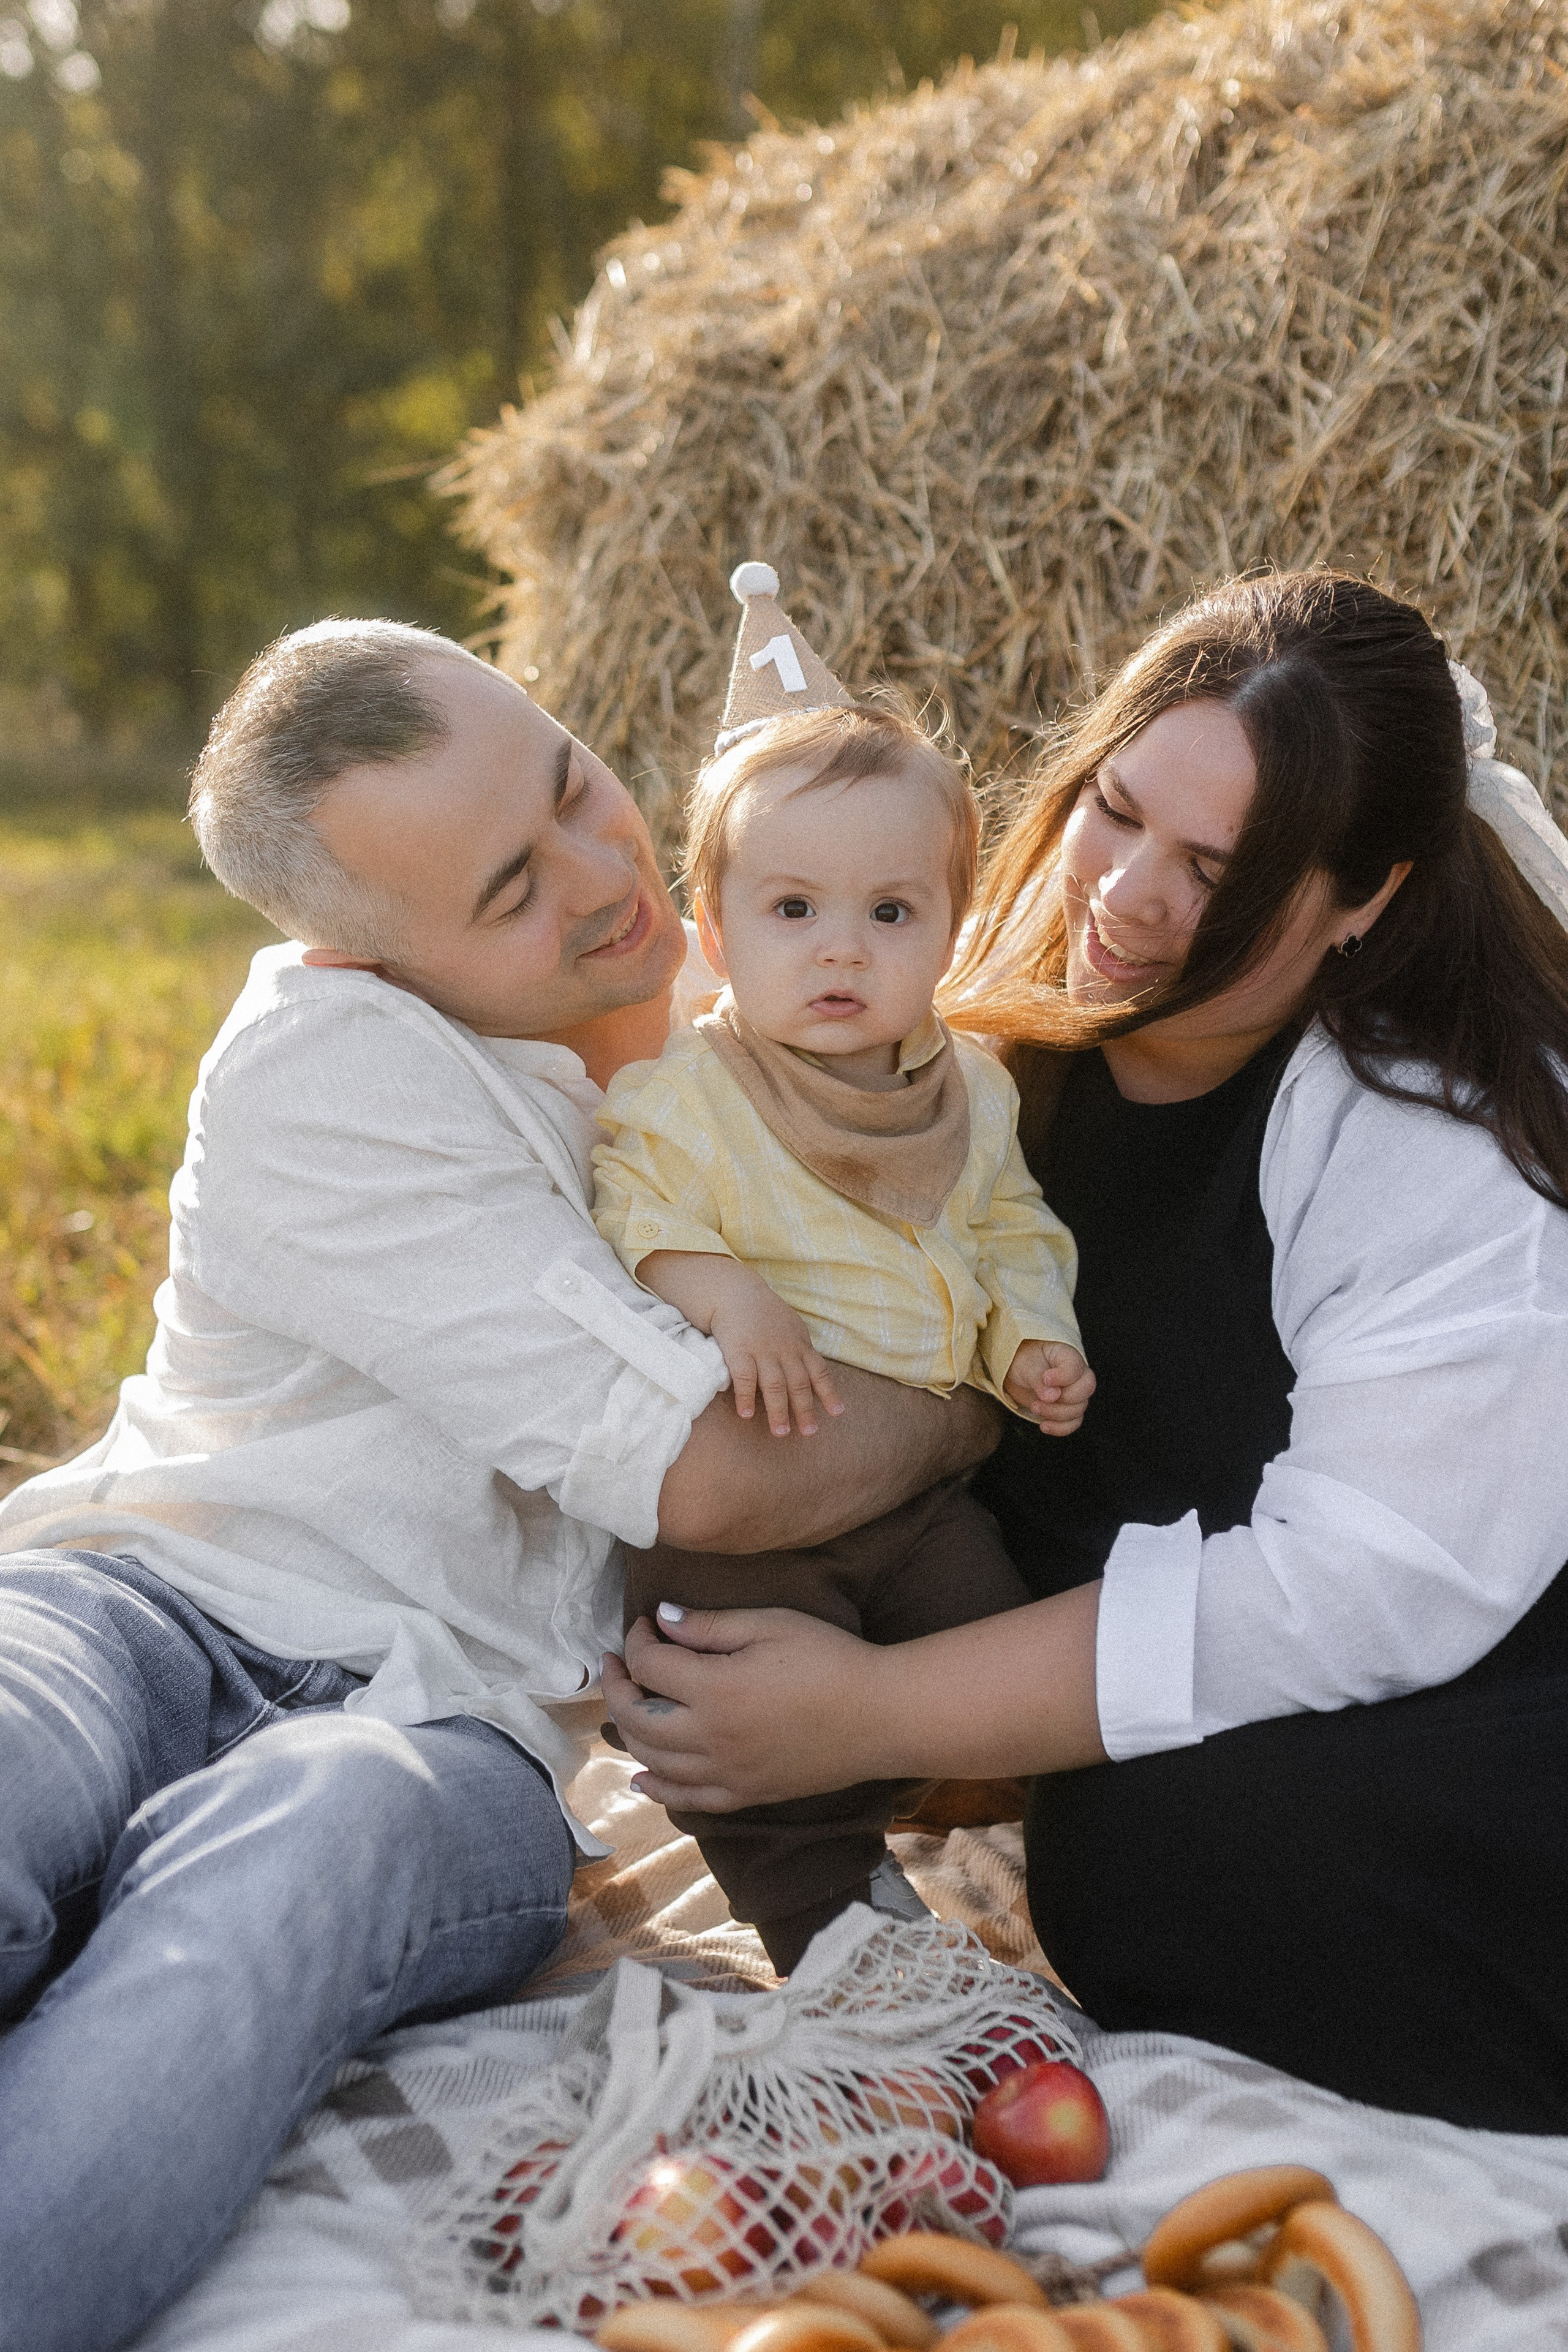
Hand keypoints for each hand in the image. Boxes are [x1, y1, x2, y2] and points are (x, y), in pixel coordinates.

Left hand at [601, 1606, 888, 1809]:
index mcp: (715, 1690)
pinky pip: (685, 1801)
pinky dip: (656, 1788)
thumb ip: (710, 1626)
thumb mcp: (770, 1625)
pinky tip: (642, 1777)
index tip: (645, 1622)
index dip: (637, 1640)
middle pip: (636, 1718)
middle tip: (618, 1662)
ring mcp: (726, 1774)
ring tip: (627, 1704)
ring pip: (652, 1761)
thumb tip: (661, 1620)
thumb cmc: (831, 1659)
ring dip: (628, 1732)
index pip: (649, 1665)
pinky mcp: (745, 1795)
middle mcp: (710, 1739)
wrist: (881, 1716)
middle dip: (617, 1686)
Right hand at [709, 1281, 842, 1437]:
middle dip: (804, 1409)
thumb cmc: (765, 1313)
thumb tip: (814, 1373)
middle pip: (798, 1383)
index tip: (837, 1413)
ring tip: (780, 1432)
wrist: (736, 1292)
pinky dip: (745, 1396)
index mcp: (799, 1345)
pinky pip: (743, 1377)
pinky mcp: (738, 1351)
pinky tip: (747, 1414)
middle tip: (809, 1432)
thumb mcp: (791, 1327)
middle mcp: (784, 1350)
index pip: (818, 1371)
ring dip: (778, 1410)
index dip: (828, 1393)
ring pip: (774, 1385)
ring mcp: (761, 1351)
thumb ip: (801, 1349)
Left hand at [1004, 1340, 1095, 1434]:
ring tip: (1035, 1408)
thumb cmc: (1024, 1362)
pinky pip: (1073, 1423)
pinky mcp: (1069, 1410)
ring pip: (1078, 1409)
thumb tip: (1053, 1397)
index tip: (1045, 1379)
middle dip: (1062, 1399)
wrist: (1018, 1373)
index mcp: (1068, 1356)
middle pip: (1086, 1390)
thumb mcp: (1026, 1366)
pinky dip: (1060, 1428)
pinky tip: (1044, 1426)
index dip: (1063, 1377)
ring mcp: (1076, 1394)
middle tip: (1038, 1400)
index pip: (1076, 1368)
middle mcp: (1078, 1375)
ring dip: (1055, 1414)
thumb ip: (1038, 1380)